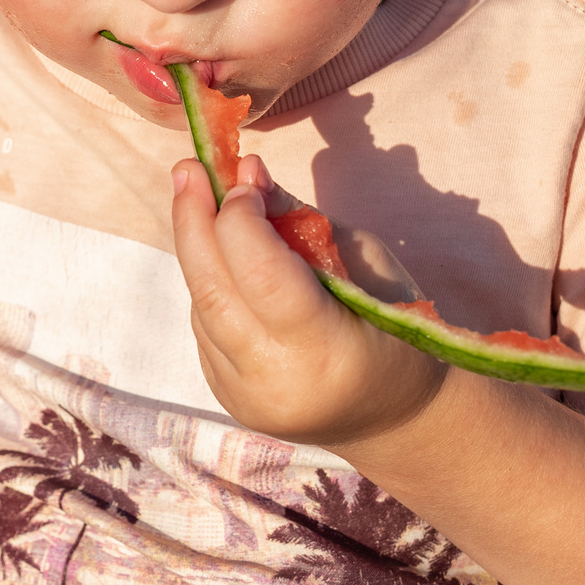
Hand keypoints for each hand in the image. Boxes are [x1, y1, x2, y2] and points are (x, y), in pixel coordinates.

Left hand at [169, 155, 444, 448]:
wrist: (396, 415)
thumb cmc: (396, 324)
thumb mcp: (365, 261)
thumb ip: (299, 221)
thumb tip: (245, 175)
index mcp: (323, 351)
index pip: (260, 273)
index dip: (241, 217)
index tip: (242, 174)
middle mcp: (273, 381)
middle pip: (212, 290)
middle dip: (192, 220)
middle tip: (188, 169)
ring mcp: (243, 396)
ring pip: (202, 305)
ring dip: (198, 249)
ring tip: (202, 200)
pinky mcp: (227, 397)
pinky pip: (206, 326)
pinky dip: (211, 284)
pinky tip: (224, 258)